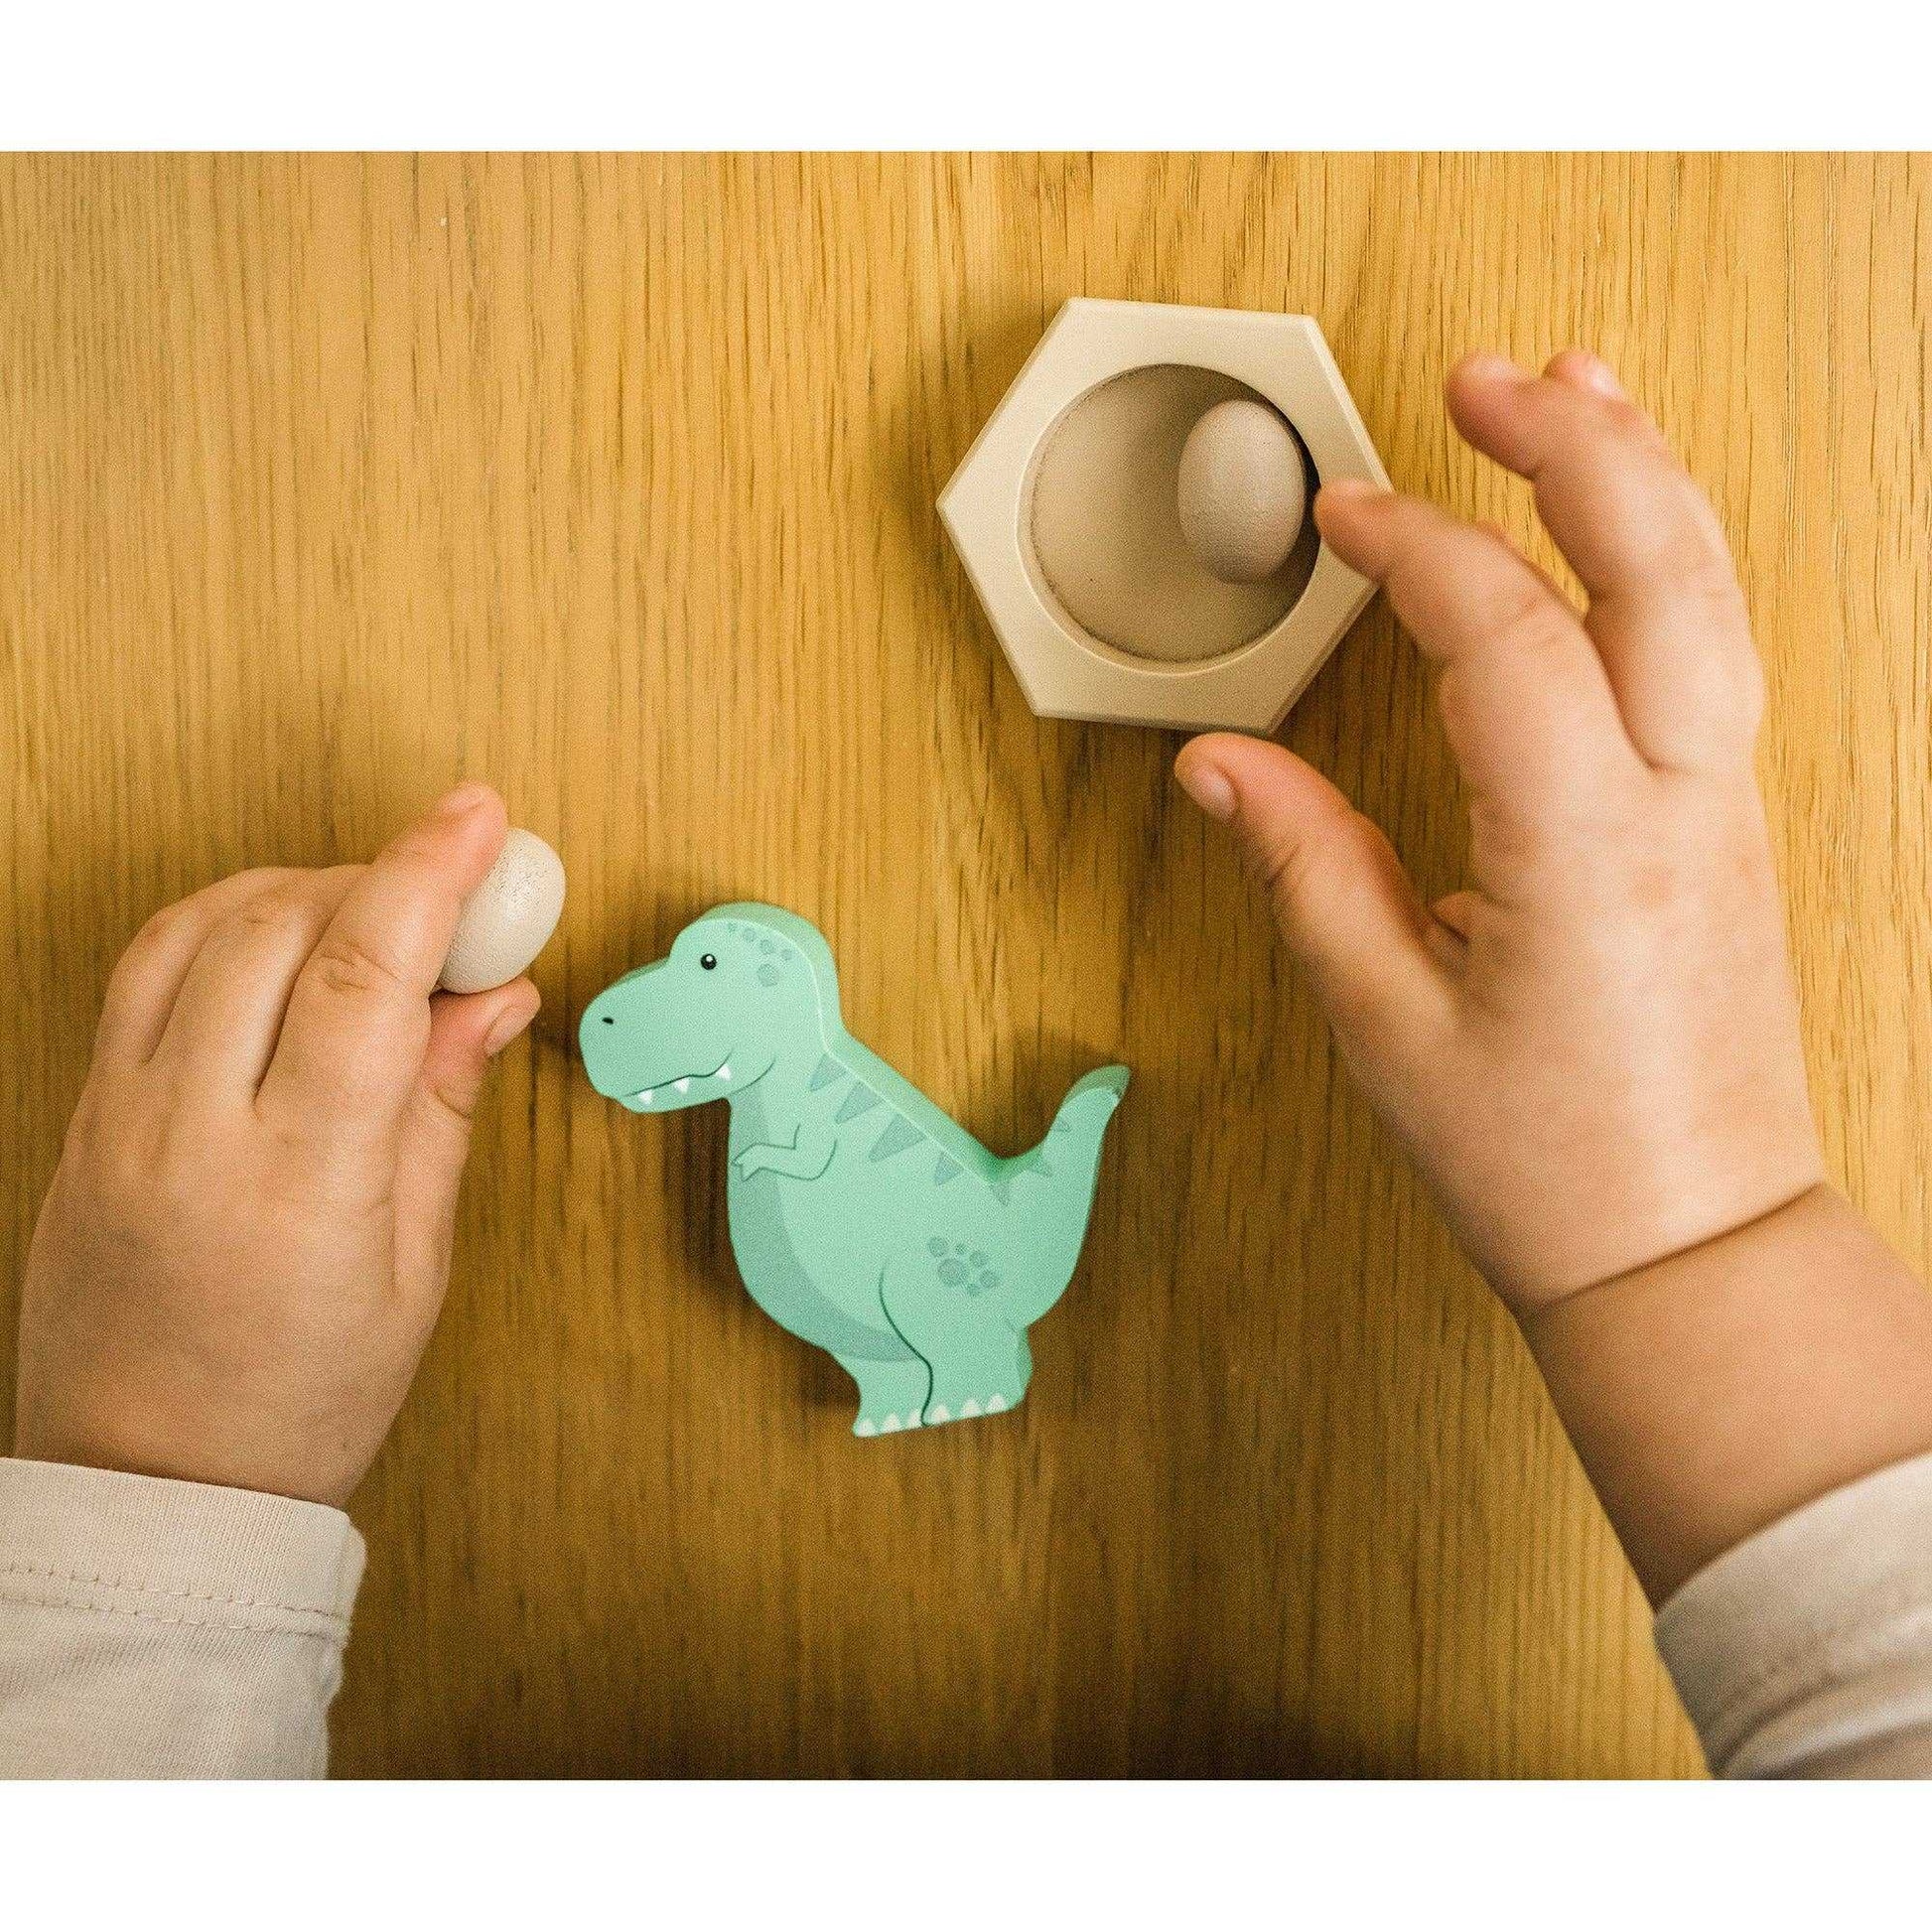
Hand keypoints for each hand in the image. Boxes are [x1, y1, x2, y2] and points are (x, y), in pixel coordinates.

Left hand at [12, 784, 540, 1506]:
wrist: (152, 1487)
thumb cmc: (299, 1401)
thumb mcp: (416, 1267)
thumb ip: (444, 1108)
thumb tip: (491, 995)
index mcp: (298, 1185)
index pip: (363, 978)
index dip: (427, 876)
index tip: (478, 818)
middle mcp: (190, 1135)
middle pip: (276, 927)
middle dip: (375, 873)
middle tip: (447, 885)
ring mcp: (118, 1121)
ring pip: (192, 929)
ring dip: (293, 886)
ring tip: (365, 911)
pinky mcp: (82, 1118)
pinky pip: (140, 973)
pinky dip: (219, 925)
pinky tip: (278, 943)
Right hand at [1176, 351, 1821, 1312]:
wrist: (1690, 1245)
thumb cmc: (1549, 1162)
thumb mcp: (1386, 1016)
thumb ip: (1305, 862)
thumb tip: (1225, 763)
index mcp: (1583, 848)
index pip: (1500, 633)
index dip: (1411, 549)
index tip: (1340, 514)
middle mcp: (1679, 804)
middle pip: (1657, 560)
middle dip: (1571, 443)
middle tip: (1480, 377)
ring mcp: (1724, 804)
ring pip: (1711, 588)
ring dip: (1640, 476)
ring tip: (1572, 392)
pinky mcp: (1728, 821)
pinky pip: (1715, 646)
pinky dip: (1668, 559)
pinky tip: (1622, 536)